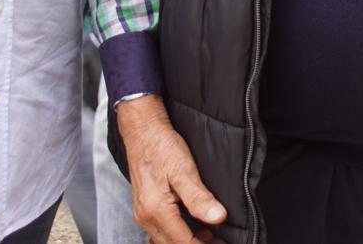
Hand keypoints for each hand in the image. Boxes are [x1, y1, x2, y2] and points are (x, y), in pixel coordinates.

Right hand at [115, 95, 226, 243]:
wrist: (142, 129)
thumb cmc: (161, 146)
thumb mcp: (184, 169)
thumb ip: (199, 198)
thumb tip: (219, 218)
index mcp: (156, 210)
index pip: (182, 242)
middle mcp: (145, 217)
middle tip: (220, 242)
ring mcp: (142, 213)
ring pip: (165, 241)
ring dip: (187, 242)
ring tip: (212, 238)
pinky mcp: (144, 208)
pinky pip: (160, 231)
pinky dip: (177, 234)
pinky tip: (194, 228)